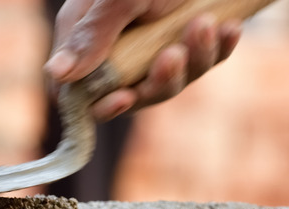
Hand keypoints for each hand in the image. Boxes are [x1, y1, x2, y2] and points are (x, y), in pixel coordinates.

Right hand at [45, 0, 242, 120]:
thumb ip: (91, 36)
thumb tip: (56, 73)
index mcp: (88, 38)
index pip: (79, 93)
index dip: (99, 105)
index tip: (125, 97)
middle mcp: (119, 49)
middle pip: (134, 95)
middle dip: (159, 80)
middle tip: (174, 53)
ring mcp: (153, 48)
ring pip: (172, 81)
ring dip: (194, 58)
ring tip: (205, 23)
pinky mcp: (187, 41)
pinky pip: (204, 61)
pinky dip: (218, 48)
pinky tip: (231, 29)